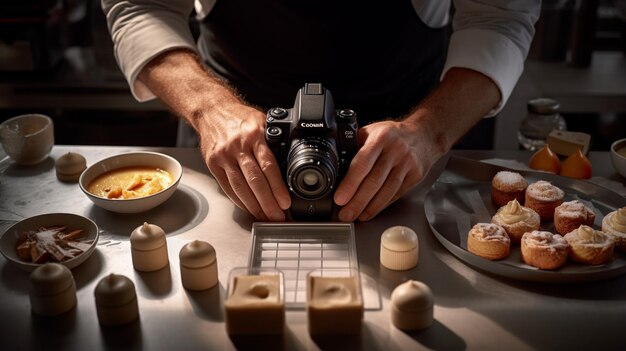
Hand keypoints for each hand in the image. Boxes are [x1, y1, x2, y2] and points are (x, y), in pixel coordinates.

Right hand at [198, 102, 290, 220]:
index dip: (277, 187)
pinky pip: (228, 187)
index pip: (268, 166)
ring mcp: (224, 156)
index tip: (285, 202)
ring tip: (265, 217)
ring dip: (254, 206)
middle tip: (277, 217)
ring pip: (240, 187)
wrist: (211, 110)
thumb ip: (273, 140)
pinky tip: (249, 208)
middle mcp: (238, 146)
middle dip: (267, 203)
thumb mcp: (262, 121)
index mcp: (254, 135)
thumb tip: (291, 163)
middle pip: (255, 181)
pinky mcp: (213, 164)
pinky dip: (239, 201)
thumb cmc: (240, 118)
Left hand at [333, 120, 436, 221]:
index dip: (350, 184)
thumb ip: (355, 146)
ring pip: (386, 191)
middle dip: (357, 201)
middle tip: (345, 214)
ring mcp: (407, 164)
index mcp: (381, 138)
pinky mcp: (415, 176)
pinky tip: (371, 211)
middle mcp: (396, 151)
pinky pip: (396, 194)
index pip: (363, 163)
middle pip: (374, 181)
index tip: (340, 198)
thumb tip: (337, 167)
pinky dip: (382, 205)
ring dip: (369, 207)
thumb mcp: (372, 131)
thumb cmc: (393, 134)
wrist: (425, 135)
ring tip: (356, 216)